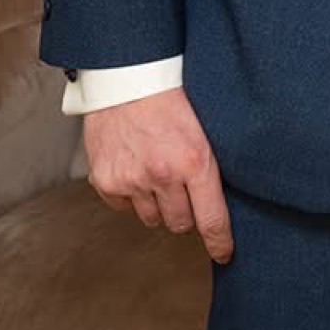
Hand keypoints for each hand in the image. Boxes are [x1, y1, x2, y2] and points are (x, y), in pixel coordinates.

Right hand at [82, 86, 233, 263]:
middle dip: (187, 213)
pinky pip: (124, 207)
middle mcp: (162, 175)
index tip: (224, 253)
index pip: (211, 219)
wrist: (128, 76)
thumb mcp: (207, 126)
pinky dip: (132, 195)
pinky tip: (136, 169)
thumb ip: (210, 163)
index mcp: (195, 161)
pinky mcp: (105, 180)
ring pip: (152, 218)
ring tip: (160, 174)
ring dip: (159, 204)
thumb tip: (223, 199)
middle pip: (181, 223)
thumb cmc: (173, 95)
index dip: (220, 242)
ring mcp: (130, 180)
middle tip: (185, 190)